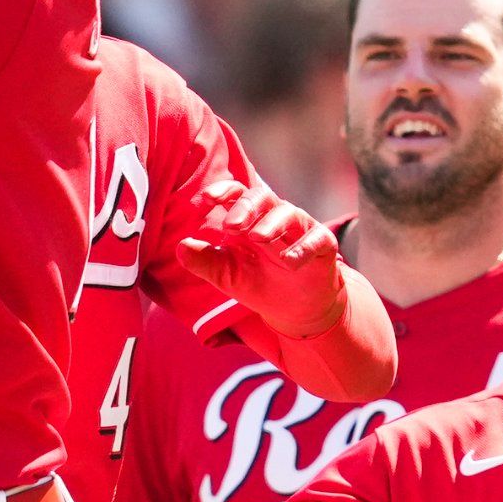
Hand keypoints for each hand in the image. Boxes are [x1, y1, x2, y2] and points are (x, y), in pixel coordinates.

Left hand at [171, 175, 353, 341]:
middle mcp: (273, 218)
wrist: (294, 309)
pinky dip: (303, 248)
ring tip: (258, 237)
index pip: (235, 194)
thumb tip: (180, 248)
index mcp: (248, 220)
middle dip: (246, 207)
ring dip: (272, 223)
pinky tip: (289, 261)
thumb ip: (204, 261)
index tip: (204, 200)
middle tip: (231, 225)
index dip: (222, 192)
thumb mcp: (226, 276)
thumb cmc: (257, 283)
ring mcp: (299, 230)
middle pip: (261, 197)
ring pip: (289, 213)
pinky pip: (316, 239)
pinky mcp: (322, 246)